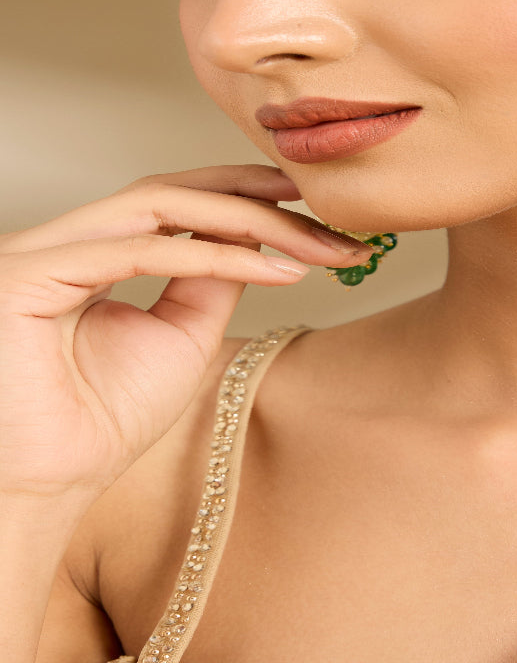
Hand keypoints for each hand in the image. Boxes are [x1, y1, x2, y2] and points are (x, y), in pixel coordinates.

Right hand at [0, 165, 370, 500]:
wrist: (50, 488)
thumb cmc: (107, 420)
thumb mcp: (183, 333)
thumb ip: (213, 277)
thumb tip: (259, 234)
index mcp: (90, 251)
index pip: (173, 202)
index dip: (242, 193)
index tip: (312, 205)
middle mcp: (62, 240)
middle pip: (170, 191)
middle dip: (254, 195)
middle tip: (325, 205)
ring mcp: (41, 251)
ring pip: (159, 204)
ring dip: (246, 218)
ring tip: (313, 239)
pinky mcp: (28, 275)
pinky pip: (141, 251)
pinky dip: (215, 256)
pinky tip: (276, 270)